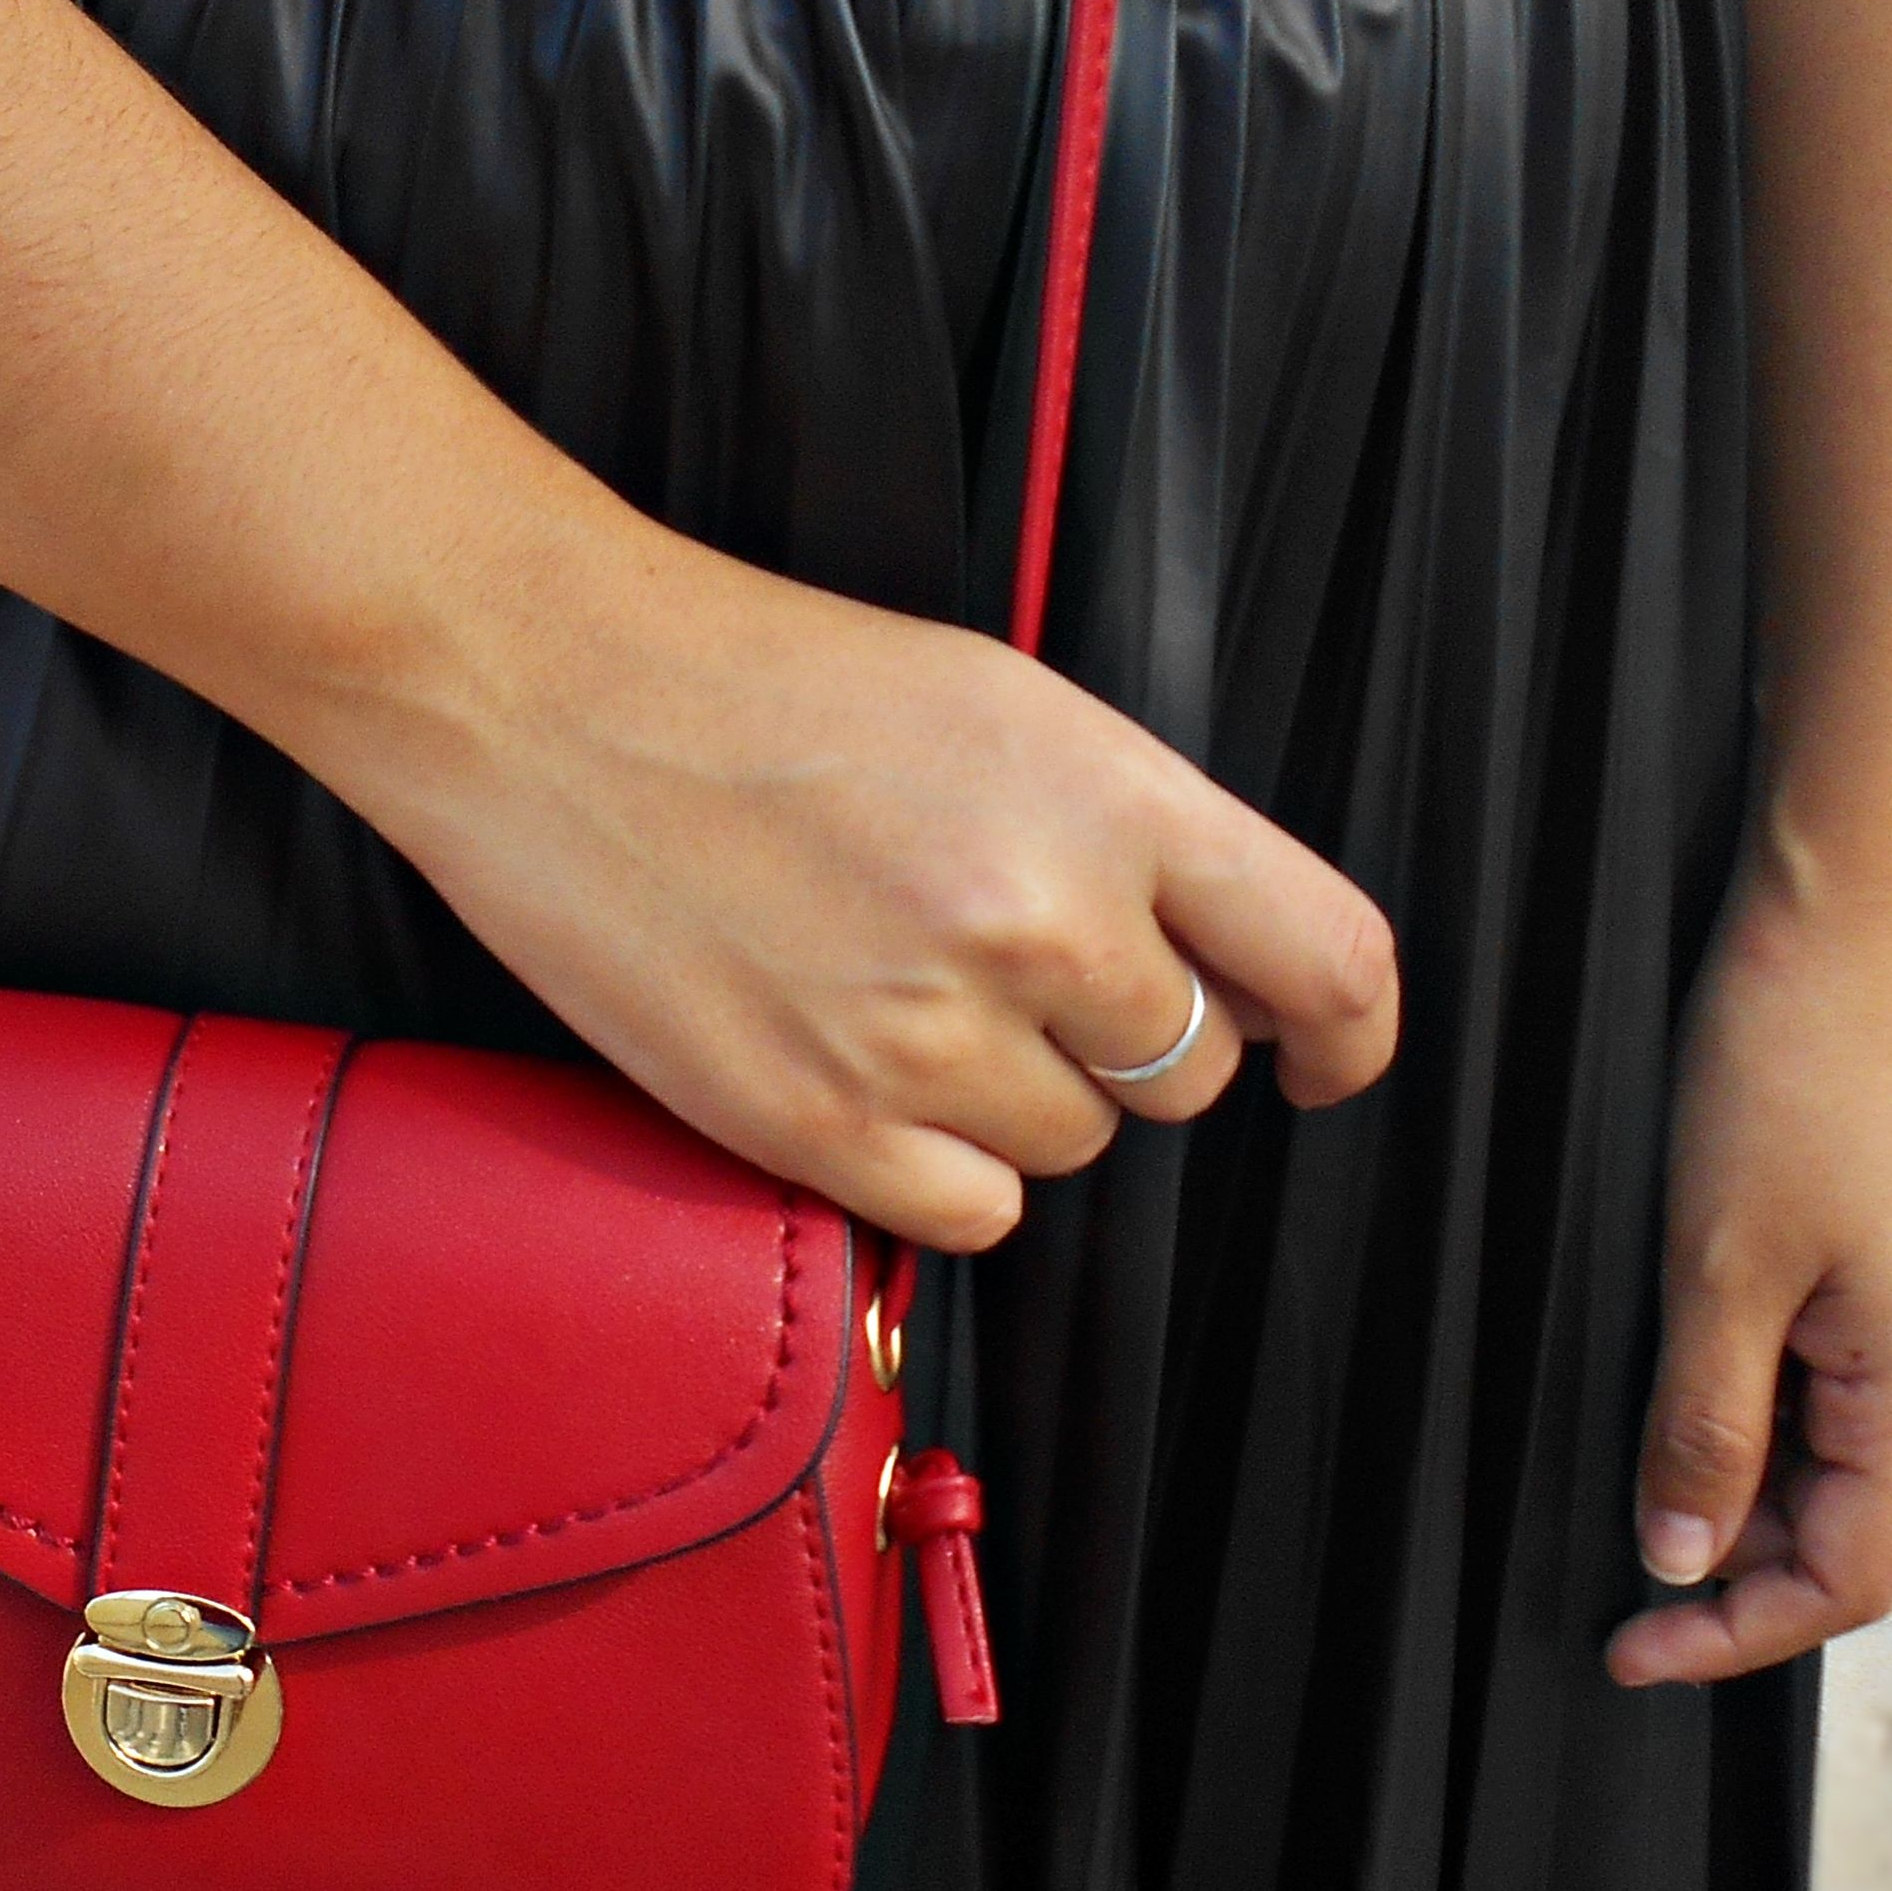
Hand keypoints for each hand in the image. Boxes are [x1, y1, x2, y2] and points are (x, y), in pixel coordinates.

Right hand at [313, 528, 1400, 1253]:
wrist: (544, 688)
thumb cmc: (753, 677)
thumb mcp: (995, 700)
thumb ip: (1124, 831)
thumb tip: (1211, 965)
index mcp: (1107, 793)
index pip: (1325, 959)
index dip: (1347, 1035)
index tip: (1322, 1059)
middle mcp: (1042, 919)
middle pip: (1184, 1072)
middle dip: (1120, 1043)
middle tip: (1000, 969)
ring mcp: (930, 1032)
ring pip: (1072, 1147)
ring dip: (1011, 1099)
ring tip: (893, 990)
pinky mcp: (819, 1122)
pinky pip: (970, 1213)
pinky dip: (933, 1168)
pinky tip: (856, 1065)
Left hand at [1604, 867, 1891, 1685]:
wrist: (1843, 924)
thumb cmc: (1785, 1077)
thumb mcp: (1717, 1270)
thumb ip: (1704, 1427)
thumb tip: (1682, 1556)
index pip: (1849, 1576)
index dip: (1737, 1632)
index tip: (1630, 1649)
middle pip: (1849, 1527)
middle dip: (1733, 1570)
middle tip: (1610, 1583)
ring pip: (1837, 1456)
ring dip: (1741, 1490)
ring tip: (1632, 1486)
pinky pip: (1834, 1381)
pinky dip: (1757, 1414)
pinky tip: (1682, 1392)